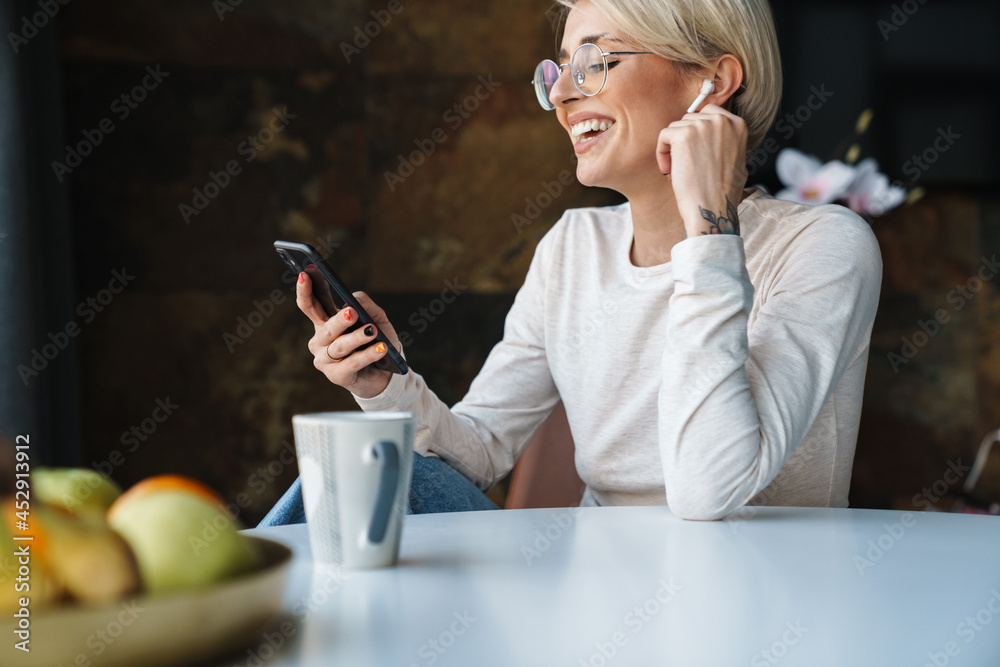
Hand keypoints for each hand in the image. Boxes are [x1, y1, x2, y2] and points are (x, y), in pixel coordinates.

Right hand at [296, 272, 401, 398]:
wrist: (386, 373)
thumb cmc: (377, 341)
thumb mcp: (377, 319)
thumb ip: (366, 305)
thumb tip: (354, 298)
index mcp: (324, 323)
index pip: (310, 305)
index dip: (305, 291)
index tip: (304, 275)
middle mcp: (320, 341)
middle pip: (326, 327)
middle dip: (339, 320)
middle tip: (352, 312)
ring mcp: (326, 360)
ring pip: (339, 346)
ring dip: (357, 338)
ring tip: (372, 331)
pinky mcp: (337, 376)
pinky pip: (352, 363)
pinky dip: (367, 355)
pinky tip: (381, 348)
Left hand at [655, 103, 748, 235]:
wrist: (713, 207)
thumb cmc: (723, 191)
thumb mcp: (737, 159)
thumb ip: (727, 140)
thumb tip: (714, 136)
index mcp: (737, 124)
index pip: (709, 113)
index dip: (697, 132)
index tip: (694, 150)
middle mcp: (721, 120)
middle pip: (690, 119)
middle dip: (684, 140)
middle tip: (684, 163)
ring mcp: (701, 126)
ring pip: (676, 128)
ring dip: (672, 148)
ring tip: (677, 170)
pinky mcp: (683, 135)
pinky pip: (664, 135)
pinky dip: (662, 153)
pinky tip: (668, 170)